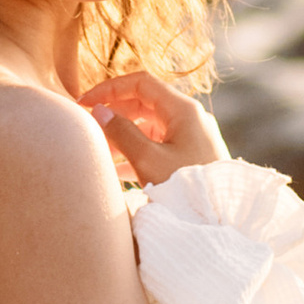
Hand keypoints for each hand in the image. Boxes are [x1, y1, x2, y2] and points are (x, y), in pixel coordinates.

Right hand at [84, 70, 227, 185]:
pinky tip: (117, 168)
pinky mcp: (189, 157)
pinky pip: (157, 145)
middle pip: (144, 103)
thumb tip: (100, 112)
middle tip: (89, 126)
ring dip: (123, 134)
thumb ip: (122, 133)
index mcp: (183, 110)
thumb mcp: (149, 160)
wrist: (218, 220)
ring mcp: (191, 138)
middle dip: (115, 112)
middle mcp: (190, 119)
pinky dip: (136, 150)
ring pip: (149, 125)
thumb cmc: (186, 190)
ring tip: (100, 150)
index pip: (141, 83)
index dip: (109, 89)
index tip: (84, 103)